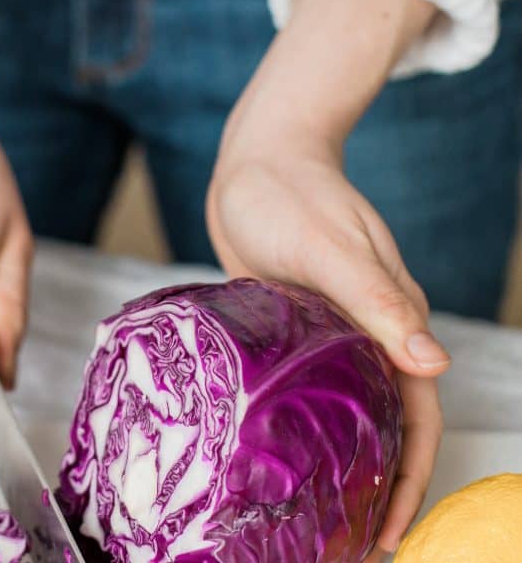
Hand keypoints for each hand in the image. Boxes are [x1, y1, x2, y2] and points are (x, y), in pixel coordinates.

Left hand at [207, 138, 443, 554]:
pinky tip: (278, 450)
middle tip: (350, 540)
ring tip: (316, 513)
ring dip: (342, 460)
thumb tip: (432, 365)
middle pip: (386, 422)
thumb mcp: (329, 244)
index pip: (416, 413)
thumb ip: (374, 298)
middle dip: (379, 484)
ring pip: (346, 409)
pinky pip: (306, 384)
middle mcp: (365, 332)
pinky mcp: (292, 326)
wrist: (256, 163)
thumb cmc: (290, 194)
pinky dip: (303, 422)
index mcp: (388, 317)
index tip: (394, 529)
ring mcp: (328, 331)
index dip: (412, 474)